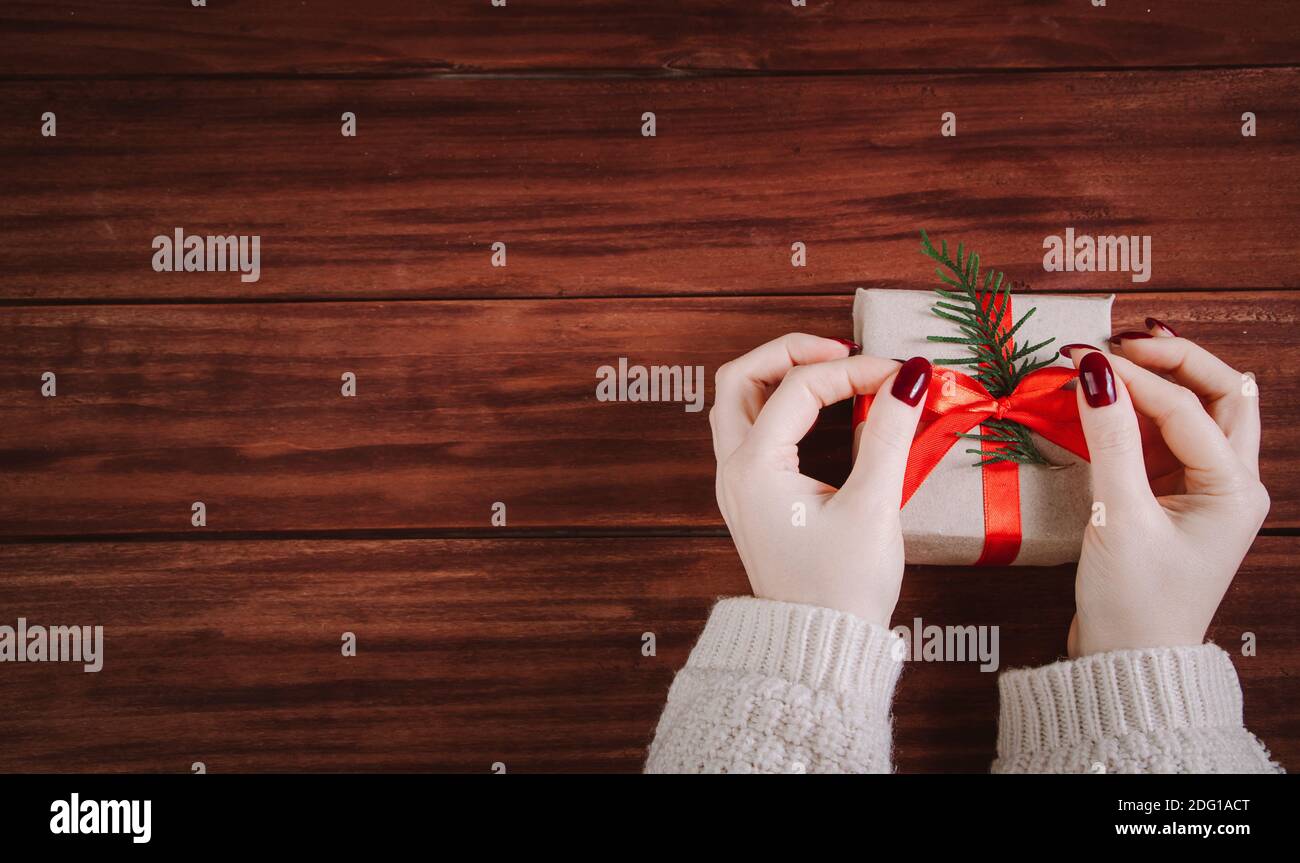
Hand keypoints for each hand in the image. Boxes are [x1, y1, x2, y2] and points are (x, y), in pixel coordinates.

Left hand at [710, 333, 929, 625]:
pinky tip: (822, 410)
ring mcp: (736, 484)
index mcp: (755, 468)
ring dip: (778, 376)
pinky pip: (751, 430)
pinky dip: (780, 405)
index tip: (903, 375)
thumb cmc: (843, 588)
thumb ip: (890, 434)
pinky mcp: (751, 497)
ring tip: (832, 370)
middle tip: (842, 349)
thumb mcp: (874, 507)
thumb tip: (913, 376)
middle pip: (740, 379)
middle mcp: (734, 470)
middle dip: (791, 353)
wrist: (818, 648)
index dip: (853, 369)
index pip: (799, 388)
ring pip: (738, 402)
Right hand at [1062, 322, 1268, 657]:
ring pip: (1200, 413)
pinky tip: (1108, 401)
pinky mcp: (1176, 501)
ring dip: (1163, 383)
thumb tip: (1094, 372)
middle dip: (1177, 360)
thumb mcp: (1118, 517)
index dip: (1133, 376)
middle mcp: (1233, 484)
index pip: (1184, 409)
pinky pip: (1168, 440)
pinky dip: (1142, 414)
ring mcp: (1207, 492)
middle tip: (1122, 340)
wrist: (1127, 663)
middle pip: (1222, 395)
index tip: (1080, 355)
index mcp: (1234, 490)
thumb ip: (1108, 439)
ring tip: (1115, 358)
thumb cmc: (1133, 602)